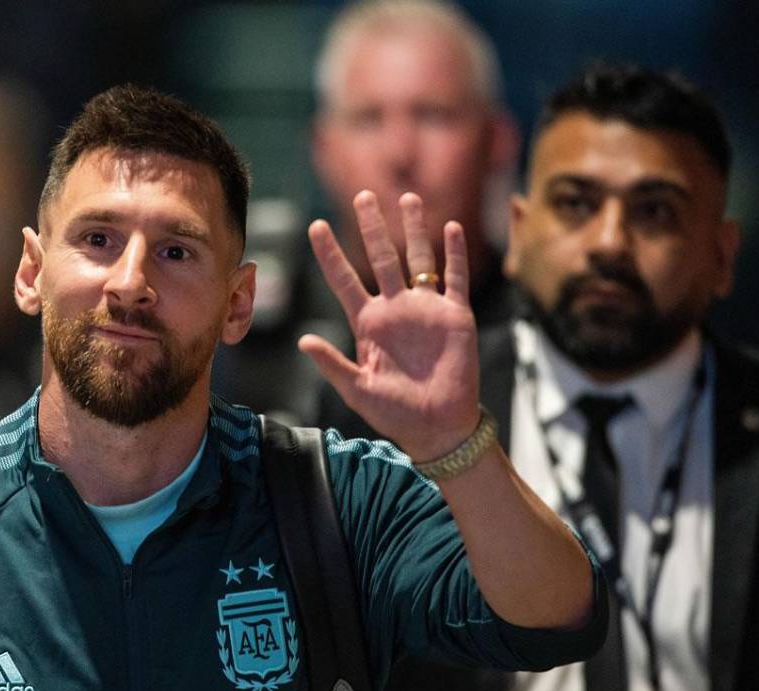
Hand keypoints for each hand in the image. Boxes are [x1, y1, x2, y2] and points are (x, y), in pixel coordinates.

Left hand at [300, 191, 480, 459]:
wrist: (438, 427)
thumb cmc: (394, 414)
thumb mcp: (357, 389)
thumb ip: (332, 364)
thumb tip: (303, 341)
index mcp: (368, 323)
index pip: (344, 280)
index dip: (330, 253)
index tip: (315, 225)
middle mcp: (395, 309)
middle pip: (381, 258)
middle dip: (372, 227)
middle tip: (362, 195)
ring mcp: (426, 310)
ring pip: (418, 259)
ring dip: (413, 229)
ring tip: (407, 197)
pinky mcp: (455, 316)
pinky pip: (454, 278)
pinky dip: (453, 254)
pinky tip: (449, 228)